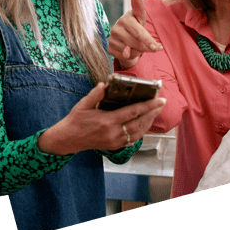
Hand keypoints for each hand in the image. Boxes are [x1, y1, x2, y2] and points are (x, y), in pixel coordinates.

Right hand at [37, 82, 165, 155]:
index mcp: (107, 121)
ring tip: (156, 111)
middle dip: (153, 112)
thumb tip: (106, 83)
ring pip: (138, 132)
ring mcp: (115, 141)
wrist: (68, 139)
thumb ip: (95, 94)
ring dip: (149, 121)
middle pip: (139, 122)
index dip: (148, 105)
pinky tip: (145, 123)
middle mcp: (113, 133)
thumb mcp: (83, 104)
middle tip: (162, 103)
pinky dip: (141, 131)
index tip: (160, 99)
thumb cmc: (75, 120)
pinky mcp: (114, 146)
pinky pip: (133, 139)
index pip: (133, 112)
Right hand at [108, 0, 162, 68]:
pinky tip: (130, 50)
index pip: (139, 32)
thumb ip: (140, 7)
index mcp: (126, 19)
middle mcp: (116, 28)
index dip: (148, 40)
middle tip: (155, 47)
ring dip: (138, 51)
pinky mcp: (109, 48)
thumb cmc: (136, 26)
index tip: (157, 46)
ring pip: (130, 51)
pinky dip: (130, 56)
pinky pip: (123, 57)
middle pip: (136, 43)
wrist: (125, 38)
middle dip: (147, 47)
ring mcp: (112, 38)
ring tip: (138, 45)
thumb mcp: (141, 16)